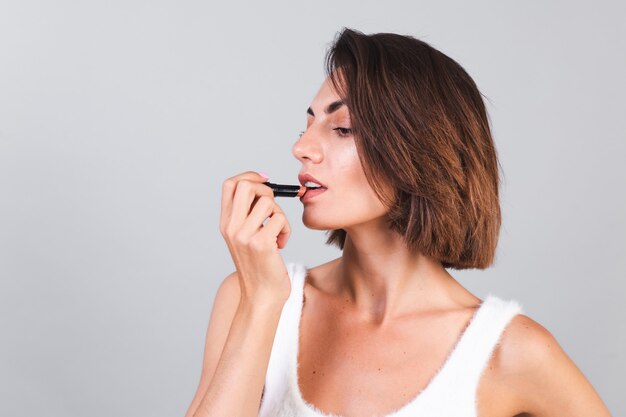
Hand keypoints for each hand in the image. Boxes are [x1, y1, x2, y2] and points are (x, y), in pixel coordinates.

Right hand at [219, 171, 291, 303]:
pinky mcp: (261, 243)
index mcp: (226, 223)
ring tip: (278, 231)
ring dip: (280, 214)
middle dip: (266, 189)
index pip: (230, 185)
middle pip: (246, 185)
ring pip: (267, 201)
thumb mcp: (246, 237)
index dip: (249, 176)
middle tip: (273, 207)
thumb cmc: (260, 265)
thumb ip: (249, 214)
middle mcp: (231, 227)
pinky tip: (281, 244)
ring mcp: (244, 235)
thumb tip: (264, 186)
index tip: (266, 180)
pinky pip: (280, 219)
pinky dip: (286, 229)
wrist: (262, 296)